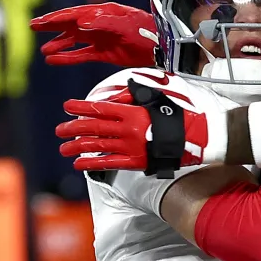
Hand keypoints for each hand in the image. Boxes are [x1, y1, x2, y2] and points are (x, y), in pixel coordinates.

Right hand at [32, 4, 158, 66]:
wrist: (164, 48)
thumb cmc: (147, 32)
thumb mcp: (126, 26)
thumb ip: (104, 23)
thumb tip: (81, 22)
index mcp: (104, 13)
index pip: (75, 14)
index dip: (56, 18)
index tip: (39, 22)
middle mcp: (100, 24)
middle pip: (71, 24)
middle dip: (52, 26)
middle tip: (33, 26)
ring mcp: (102, 38)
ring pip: (75, 40)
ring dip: (59, 44)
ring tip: (44, 51)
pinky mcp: (105, 52)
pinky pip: (82, 54)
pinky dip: (68, 57)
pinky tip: (54, 60)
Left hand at [57, 78, 224, 173]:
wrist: (200, 137)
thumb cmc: (180, 115)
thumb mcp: (156, 98)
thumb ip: (134, 96)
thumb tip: (114, 97)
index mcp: (132, 111)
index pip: (100, 108)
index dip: (81, 107)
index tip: (67, 106)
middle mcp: (128, 129)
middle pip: (93, 128)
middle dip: (73, 128)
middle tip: (60, 130)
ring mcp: (131, 147)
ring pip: (96, 146)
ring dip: (77, 147)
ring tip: (64, 148)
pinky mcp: (137, 162)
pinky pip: (109, 163)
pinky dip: (91, 163)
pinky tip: (79, 163)